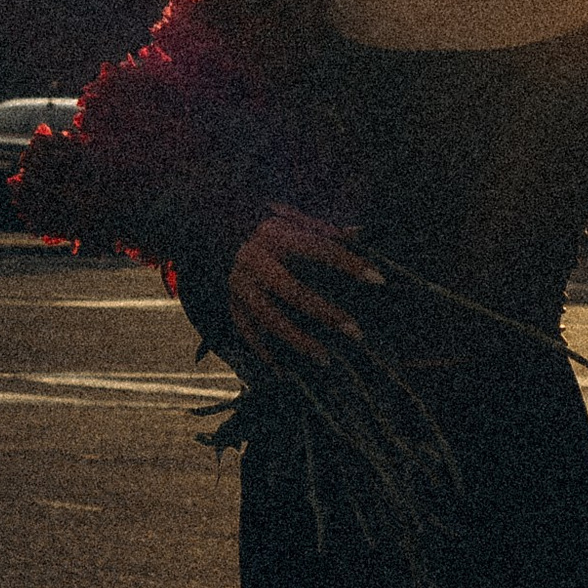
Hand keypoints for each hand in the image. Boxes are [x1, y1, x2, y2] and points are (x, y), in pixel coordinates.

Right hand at [227, 207, 379, 363]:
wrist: (209, 227)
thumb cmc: (262, 225)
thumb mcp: (289, 216)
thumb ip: (323, 228)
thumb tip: (360, 233)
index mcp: (276, 235)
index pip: (320, 249)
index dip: (349, 263)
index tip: (378, 279)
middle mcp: (256, 260)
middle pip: (293, 291)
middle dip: (325, 313)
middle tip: (355, 333)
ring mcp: (240, 284)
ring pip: (269, 318)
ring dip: (298, 341)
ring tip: (325, 360)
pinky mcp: (230, 303)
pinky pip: (247, 332)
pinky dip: (264, 353)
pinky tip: (284, 371)